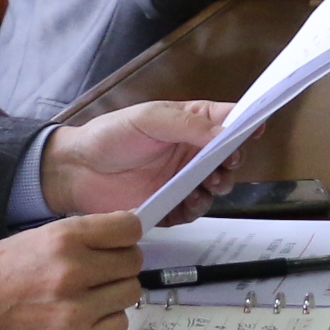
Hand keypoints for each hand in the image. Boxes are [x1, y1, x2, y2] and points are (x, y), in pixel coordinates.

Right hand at [0, 213, 145, 329]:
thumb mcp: (36, 237)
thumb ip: (81, 235)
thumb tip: (126, 232)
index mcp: (64, 237)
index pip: (129, 228)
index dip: (124, 236)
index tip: (115, 244)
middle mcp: (73, 270)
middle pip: (133, 262)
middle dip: (118, 265)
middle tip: (97, 273)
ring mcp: (75, 309)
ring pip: (130, 293)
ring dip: (114, 293)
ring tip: (87, 296)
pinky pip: (119, 325)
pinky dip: (107, 321)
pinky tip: (83, 317)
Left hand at [40, 98, 233, 216]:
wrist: (74, 172)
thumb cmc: (109, 136)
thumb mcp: (149, 119)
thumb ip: (188, 125)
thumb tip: (225, 132)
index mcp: (190, 123)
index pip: (227, 121)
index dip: (245, 125)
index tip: (255, 131)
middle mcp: (190, 152)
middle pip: (227, 158)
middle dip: (231, 164)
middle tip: (223, 169)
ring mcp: (181, 180)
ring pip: (214, 187)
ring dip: (216, 189)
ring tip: (206, 188)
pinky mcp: (169, 204)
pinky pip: (193, 210)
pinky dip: (195, 209)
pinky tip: (187, 204)